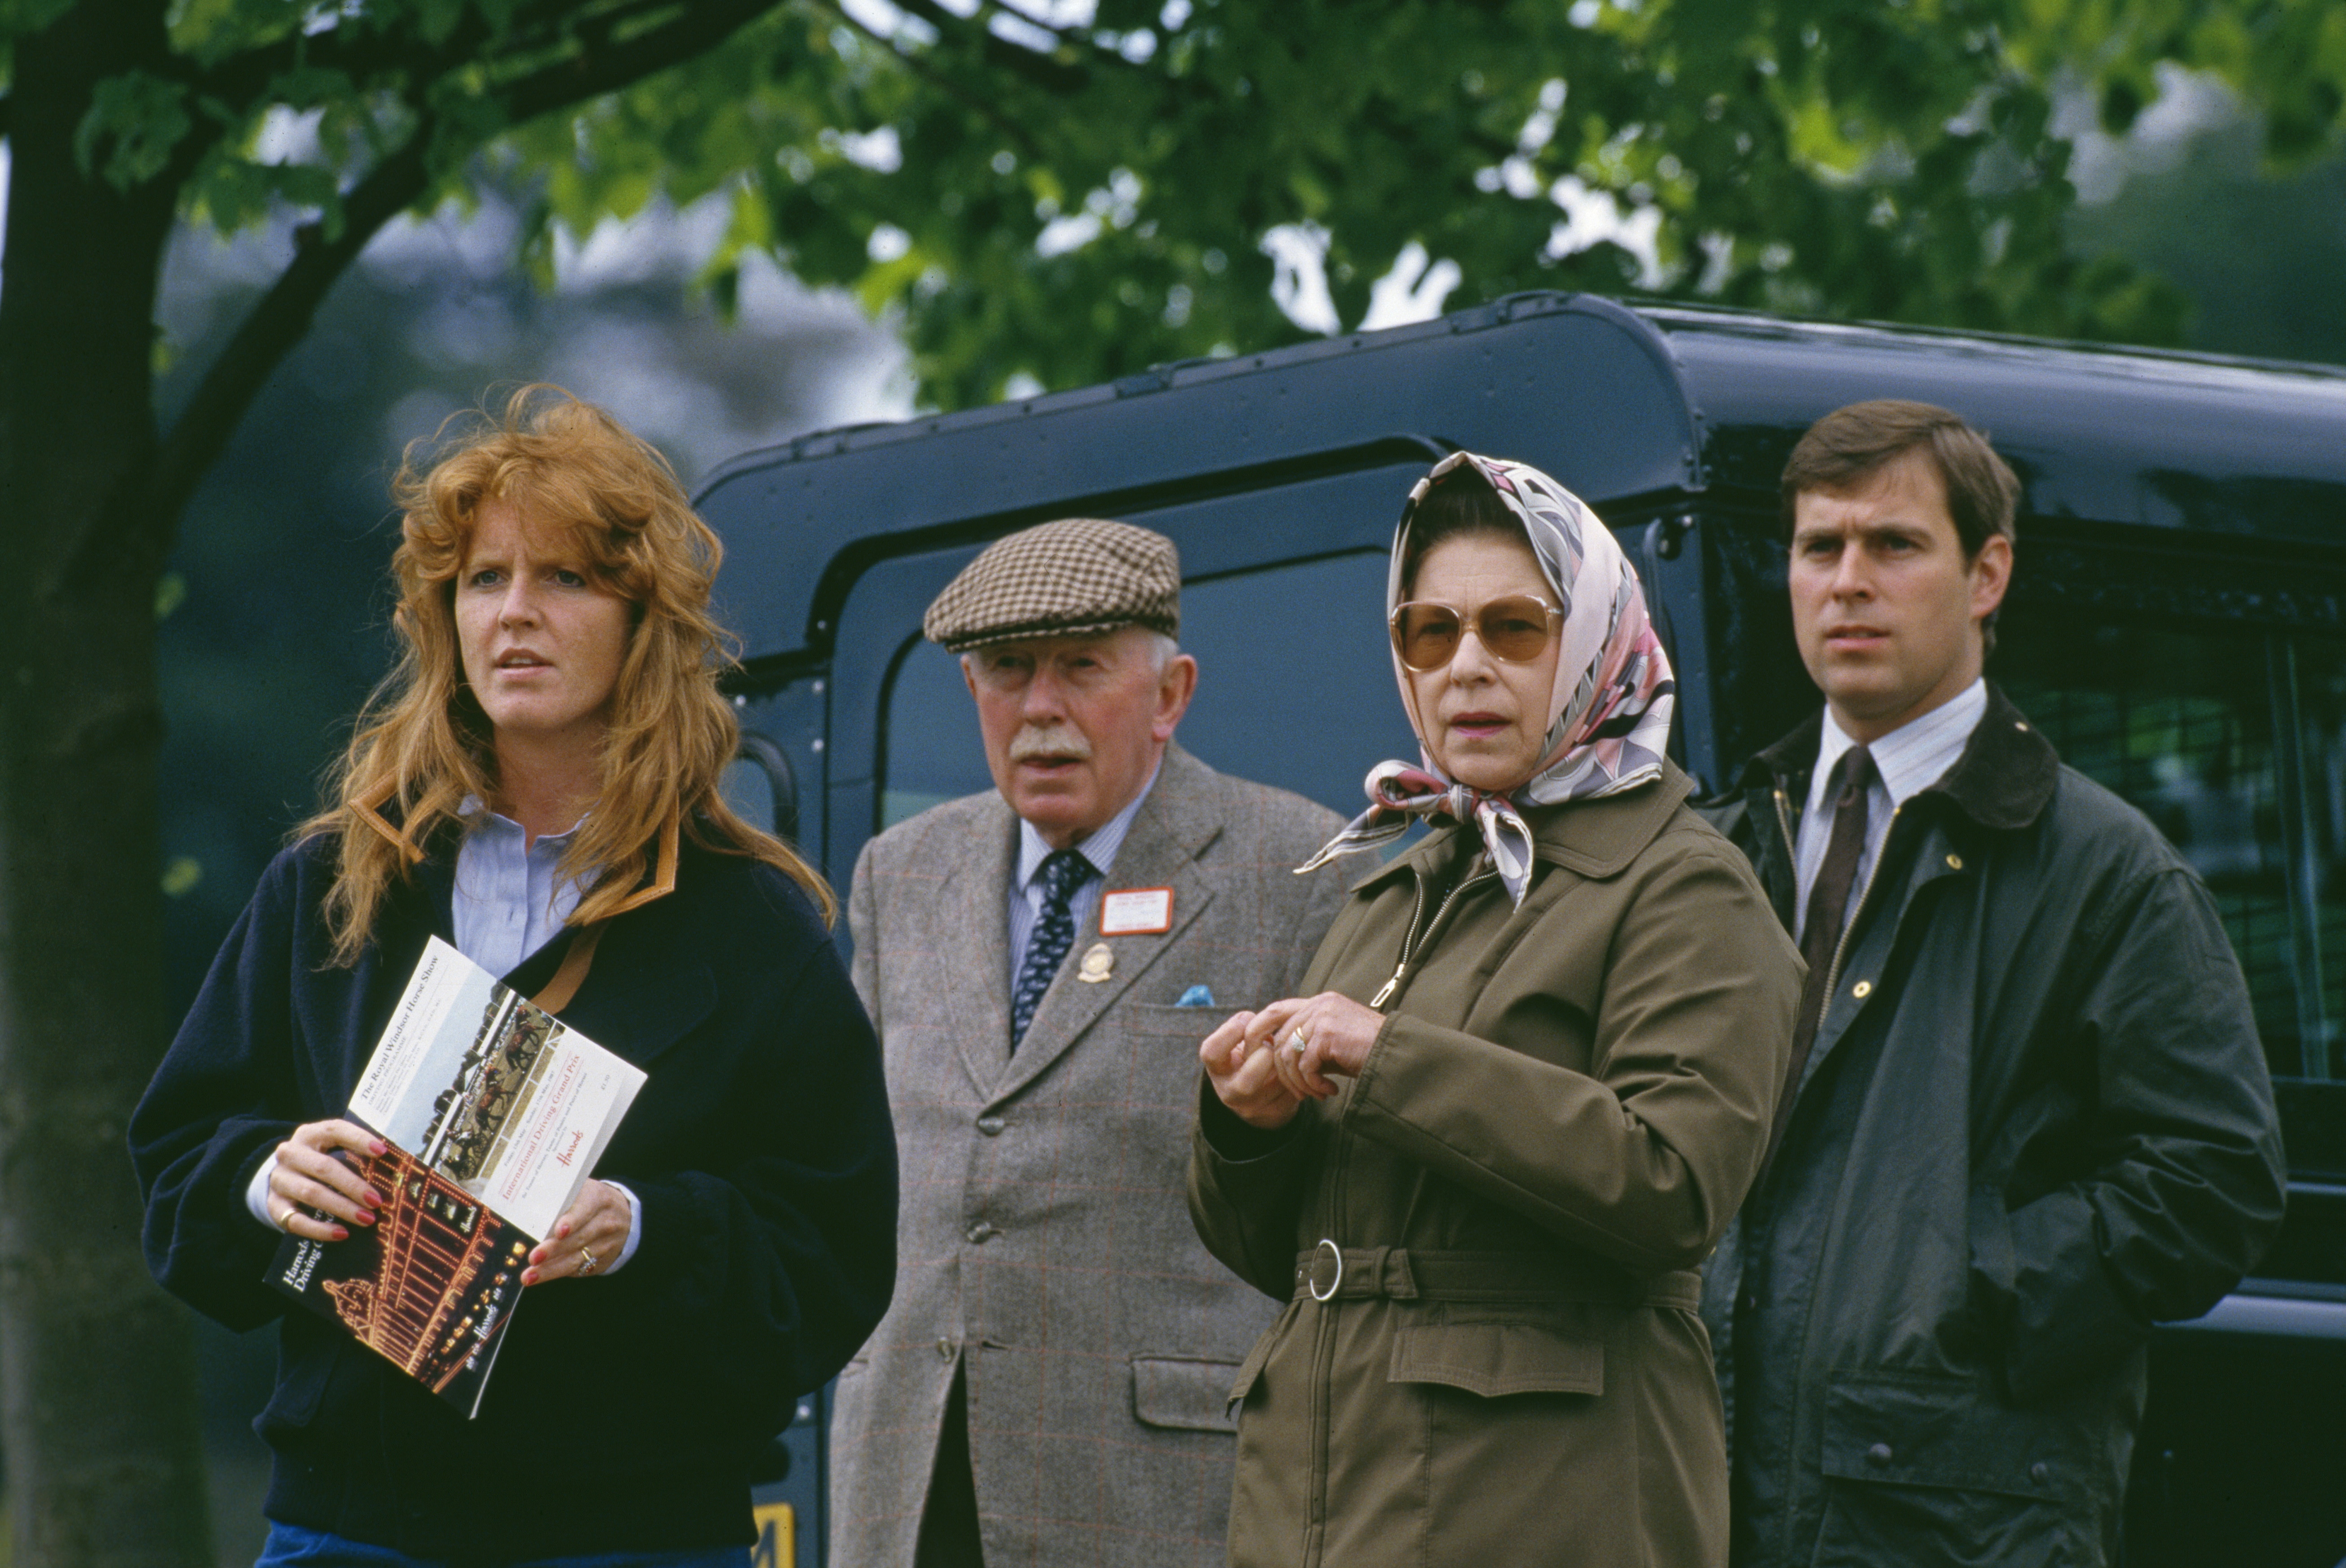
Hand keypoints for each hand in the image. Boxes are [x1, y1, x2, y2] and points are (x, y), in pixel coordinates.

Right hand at [268, 1119, 385, 1241]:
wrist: (280, 1177)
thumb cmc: (319, 1161)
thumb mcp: (332, 1148)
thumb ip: (356, 1153)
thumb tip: (393, 1167)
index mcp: (309, 1134)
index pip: (334, 1130)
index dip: (358, 1139)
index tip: (382, 1151)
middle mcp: (291, 1154)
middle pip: (323, 1167)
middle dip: (353, 1185)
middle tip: (377, 1201)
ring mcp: (280, 1180)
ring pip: (311, 1193)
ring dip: (342, 1208)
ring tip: (367, 1218)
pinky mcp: (274, 1206)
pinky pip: (296, 1220)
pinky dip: (320, 1229)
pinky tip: (343, 1233)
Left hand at [524, 1179, 630, 1285]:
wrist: (626, 1217)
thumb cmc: (591, 1201)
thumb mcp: (583, 1192)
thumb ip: (561, 1198)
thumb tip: (528, 1206)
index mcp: (598, 1198)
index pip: (585, 1209)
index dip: (572, 1221)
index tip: (559, 1231)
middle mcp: (605, 1222)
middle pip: (578, 1238)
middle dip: (554, 1249)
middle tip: (533, 1257)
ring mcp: (605, 1243)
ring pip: (576, 1258)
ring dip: (551, 1269)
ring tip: (529, 1276)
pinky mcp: (602, 1260)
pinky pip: (577, 1269)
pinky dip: (557, 1272)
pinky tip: (541, 1276)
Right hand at [1201, 1010, 1304, 1130]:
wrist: (1261, 1092)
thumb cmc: (1251, 1055)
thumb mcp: (1242, 1042)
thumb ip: (1247, 1028)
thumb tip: (1262, 1020)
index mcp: (1217, 1069)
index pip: (1211, 1053)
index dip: (1231, 1031)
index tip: (1248, 1018)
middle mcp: (1229, 1092)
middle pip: (1245, 1082)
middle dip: (1265, 1056)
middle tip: (1271, 1044)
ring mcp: (1251, 1107)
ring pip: (1272, 1089)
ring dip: (1283, 1066)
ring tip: (1284, 1054)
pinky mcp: (1274, 1113)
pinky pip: (1290, 1093)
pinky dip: (1297, 1075)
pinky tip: (1296, 1066)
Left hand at [1251, 993, 1386, 1103]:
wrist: (1398, 1055)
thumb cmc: (1369, 1052)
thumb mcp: (1333, 1043)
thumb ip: (1308, 1043)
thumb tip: (1280, 1060)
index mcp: (1318, 1002)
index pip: (1275, 1010)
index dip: (1259, 1031)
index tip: (1258, 1057)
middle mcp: (1318, 1004)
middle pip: (1278, 1038)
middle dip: (1282, 1072)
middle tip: (1299, 1092)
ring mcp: (1322, 1016)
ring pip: (1288, 1055)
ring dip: (1300, 1083)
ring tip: (1317, 1094)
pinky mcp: (1327, 1033)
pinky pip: (1304, 1066)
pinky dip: (1313, 1084)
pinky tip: (1329, 1091)